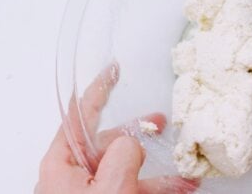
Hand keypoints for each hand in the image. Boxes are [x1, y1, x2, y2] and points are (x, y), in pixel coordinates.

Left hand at [36, 64, 198, 193]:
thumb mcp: (107, 191)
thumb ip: (121, 157)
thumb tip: (132, 141)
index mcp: (64, 164)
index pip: (80, 114)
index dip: (98, 88)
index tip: (113, 69)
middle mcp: (77, 176)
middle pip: (111, 142)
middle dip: (141, 135)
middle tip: (161, 124)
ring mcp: (95, 193)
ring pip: (131, 170)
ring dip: (161, 172)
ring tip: (187, 176)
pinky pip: (137, 189)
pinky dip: (161, 189)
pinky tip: (181, 190)